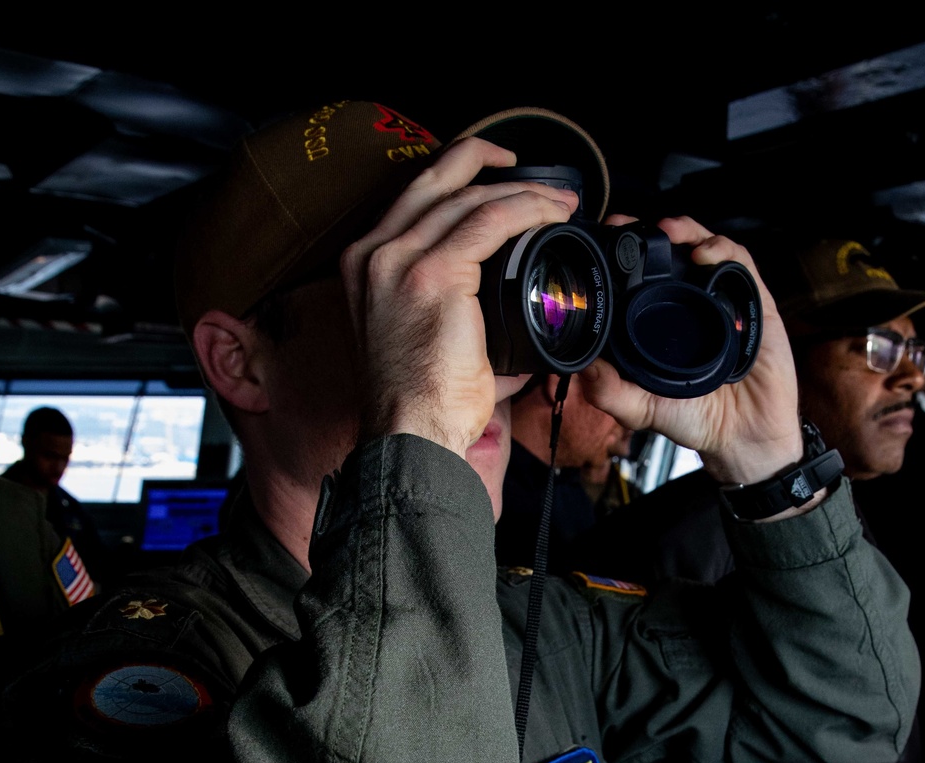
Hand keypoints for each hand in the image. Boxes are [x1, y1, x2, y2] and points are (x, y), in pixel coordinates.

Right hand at [340, 138, 578, 460]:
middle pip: (436, 181)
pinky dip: (528, 211)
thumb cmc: (419, 406)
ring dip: (523, 192)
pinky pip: (490, 221)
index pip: (413, 199)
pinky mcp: (434, 274)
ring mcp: (399, 260)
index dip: (459, 177)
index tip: (497, 179)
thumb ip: (449, 314)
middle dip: (489, 165)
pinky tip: (552, 215)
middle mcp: (372, 254)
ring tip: (560, 202)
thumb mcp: (420, 343)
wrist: (409, 435)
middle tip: (535, 178)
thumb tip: (511, 325)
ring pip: (469, 198)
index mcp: (364, 266)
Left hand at [580, 216, 802, 484]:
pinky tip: (704, 254)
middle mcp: (691, 305)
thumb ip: (612, 392)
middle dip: (651, 232)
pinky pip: (741, 266)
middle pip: (672, 253)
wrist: (742, 439)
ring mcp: (724, 301)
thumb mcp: (643, 409)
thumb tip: (581, 369)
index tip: (604, 241)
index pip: (642, 277)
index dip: (624, 254)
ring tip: (667, 231)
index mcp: (662, 321)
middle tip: (627, 225)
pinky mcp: (755, 304)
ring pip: (705, 248)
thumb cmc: (695, 420)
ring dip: (686, 231)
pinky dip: (723, 251)